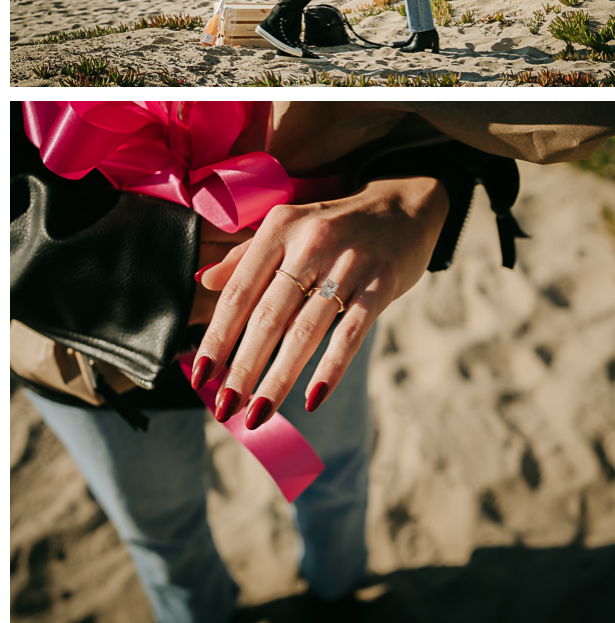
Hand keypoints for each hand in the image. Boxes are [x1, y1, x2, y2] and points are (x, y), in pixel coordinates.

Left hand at [190, 177, 448, 425]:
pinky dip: (330, 369)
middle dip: (243, 368)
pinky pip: (351, 333)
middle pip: (268, 316)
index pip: (240, 290)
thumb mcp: (291, 227)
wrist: (405, 207)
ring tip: (257, 414)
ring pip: (305, 331)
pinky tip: (312, 400)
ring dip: (278, 379)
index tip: (200, 374)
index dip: (217, 335)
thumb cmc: (337, 225)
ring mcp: (348, 263)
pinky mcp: (381, 282)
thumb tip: (205, 281)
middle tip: (224, 408)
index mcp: (280, 227)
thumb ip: (248, 255)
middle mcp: (311, 241)